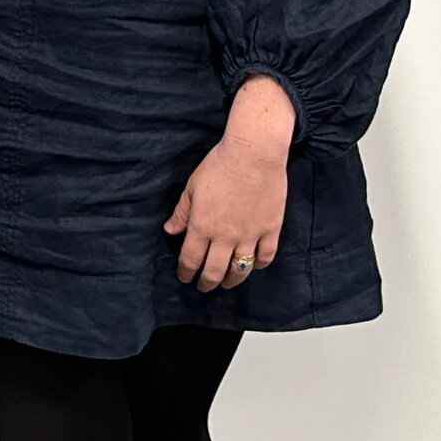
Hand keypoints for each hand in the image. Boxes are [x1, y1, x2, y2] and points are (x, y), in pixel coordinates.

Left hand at [164, 77, 294, 291]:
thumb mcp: (193, 187)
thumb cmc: (220, 165)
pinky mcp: (270, 229)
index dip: (185, 272)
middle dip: (206, 283)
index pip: (190, 259)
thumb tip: (170, 230)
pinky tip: (253, 265)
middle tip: (203, 287)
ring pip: (240, 269)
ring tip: (227, 282)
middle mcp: (225, 236)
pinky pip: (265, 256)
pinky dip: (259, 264)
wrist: (254, 153)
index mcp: (202, 226)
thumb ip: (182, 212)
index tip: (184, 277)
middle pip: (214, 271)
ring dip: (231, 279)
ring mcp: (250, 235)